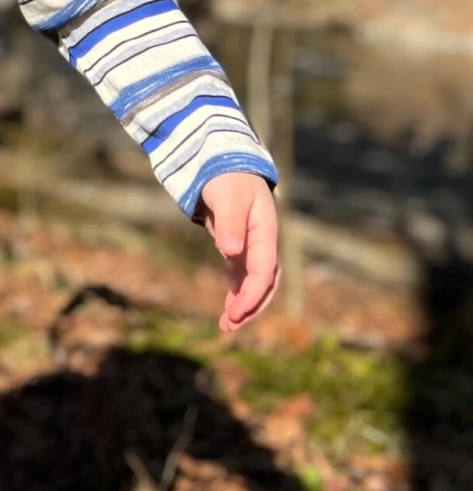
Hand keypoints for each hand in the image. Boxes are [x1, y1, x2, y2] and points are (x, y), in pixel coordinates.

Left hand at [197, 171, 278, 333]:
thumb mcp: (227, 198)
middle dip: (250, 306)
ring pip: (254, 284)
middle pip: (265, 283)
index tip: (235, 312)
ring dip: (243, 306)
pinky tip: (227, 312)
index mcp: (266, 232)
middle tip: (230, 324)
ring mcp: (253, 247)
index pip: (264, 271)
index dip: (252, 294)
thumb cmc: (227, 178)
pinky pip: (242, 278)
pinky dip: (236, 295)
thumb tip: (229, 252)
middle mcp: (263, 243)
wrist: (224, 163)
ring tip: (226, 327)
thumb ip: (230, 223)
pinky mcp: (240, 249)